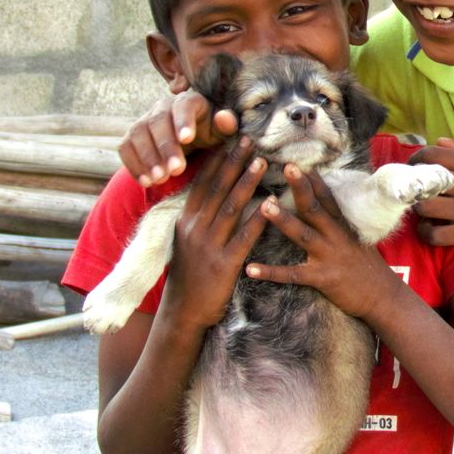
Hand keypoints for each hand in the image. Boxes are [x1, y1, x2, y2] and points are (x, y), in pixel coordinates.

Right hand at [118, 92, 237, 186]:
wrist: (190, 142)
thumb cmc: (211, 134)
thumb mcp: (222, 132)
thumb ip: (226, 125)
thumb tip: (224, 117)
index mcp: (188, 102)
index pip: (183, 106)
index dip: (183, 121)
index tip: (186, 139)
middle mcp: (163, 107)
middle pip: (158, 122)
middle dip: (166, 147)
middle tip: (176, 170)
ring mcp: (144, 120)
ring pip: (139, 134)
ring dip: (148, 157)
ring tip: (160, 179)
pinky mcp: (132, 136)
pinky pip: (126, 147)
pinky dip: (133, 165)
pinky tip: (146, 182)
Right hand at [161, 137, 268, 329]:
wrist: (182, 314)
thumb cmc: (189, 277)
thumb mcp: (186, 241)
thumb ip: (198, 218)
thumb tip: (213, 194)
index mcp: (185, 221)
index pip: (202, 183)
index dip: (218, 160)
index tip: (231, 140)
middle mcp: (195, 229)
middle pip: (217, 188)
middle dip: (234, 162)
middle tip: (249, 140)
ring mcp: (209, 246)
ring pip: (230, 207)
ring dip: (247, 182)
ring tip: (262, 161)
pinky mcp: (224, 264)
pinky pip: (244, 236)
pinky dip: (258, 218)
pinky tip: (271, 203)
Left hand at [245, 165, 399, 320]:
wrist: (383, 297)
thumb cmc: (369, 269)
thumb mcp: (358, 241)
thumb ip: (340, 226)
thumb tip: (325, 212)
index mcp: (343, 226)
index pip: (328, 197)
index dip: (314, 179)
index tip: (300, 161)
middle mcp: (335, 236)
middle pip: (314, 208)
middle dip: (300, 187)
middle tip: (286, 166)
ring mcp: (328, 256)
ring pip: (302, 234)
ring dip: (282, 219)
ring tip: (264, 205)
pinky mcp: (322, 278)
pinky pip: (292, 274)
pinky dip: (270, 272)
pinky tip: (249, 269)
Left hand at [408, 138, 453, 263]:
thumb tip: (440, 140)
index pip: (434, 154)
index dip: (416, 158)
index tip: (412, 166)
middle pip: (425, 180)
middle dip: (412, 185)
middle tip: (411, 190)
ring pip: (426, 207)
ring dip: (417, 210)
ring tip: (420, 211)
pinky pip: (436, 234)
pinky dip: (426, 233)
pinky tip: (427, 231)